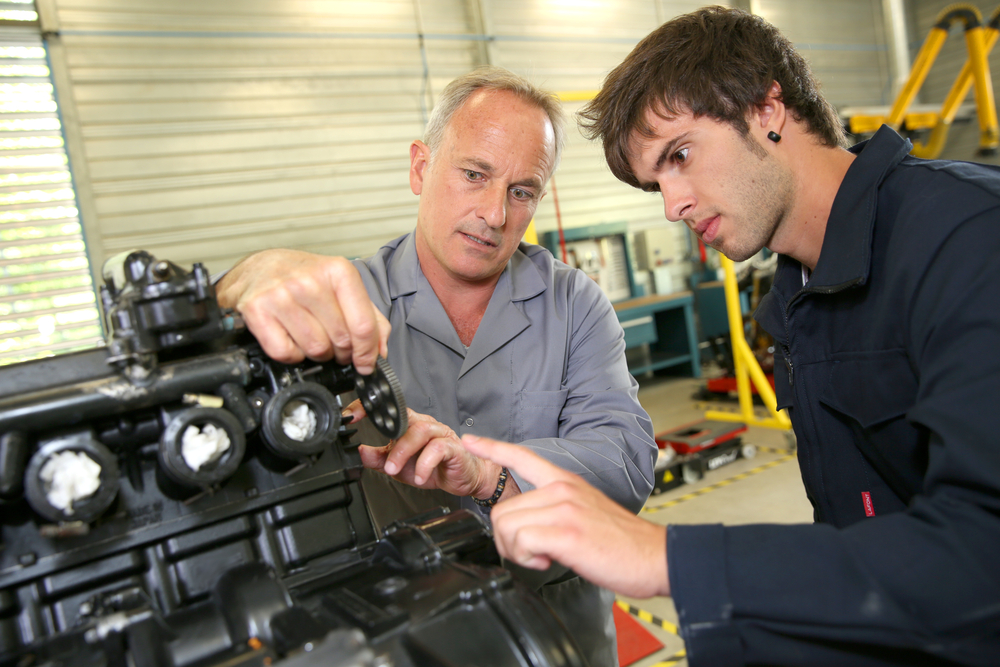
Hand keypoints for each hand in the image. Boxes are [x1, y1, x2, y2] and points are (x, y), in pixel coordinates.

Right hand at [216, 249, 389, 373]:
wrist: (258, 268)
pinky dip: (292, 355)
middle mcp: (309, 281)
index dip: (367, 352)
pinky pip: (286, 353)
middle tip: (336, 347)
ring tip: (313, 339)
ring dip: (318, 354)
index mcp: (338, 271)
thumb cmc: (303, 278)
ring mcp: (281, 295)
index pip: (363, 325)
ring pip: (315, 349)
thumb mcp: (341, 287)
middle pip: (341, 340)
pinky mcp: (257, 310)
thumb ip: (369, 317)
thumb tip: (380, 352)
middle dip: (342, 352)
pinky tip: (291, 339)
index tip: (366, 363)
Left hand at [351, 401, 517, 499]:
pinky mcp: (453, 447)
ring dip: (404, 453)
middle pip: (406, 421)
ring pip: (421, 432)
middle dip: (392, 444)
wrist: (464, 478)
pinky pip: (438, 448)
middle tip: (385, 465)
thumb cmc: (435, 468)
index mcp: (410, 426)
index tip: (352, 416)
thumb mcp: (400, 467)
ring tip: (396, 471)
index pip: (389, 411)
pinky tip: (419, 477)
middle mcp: (425, 425)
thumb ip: (380, 459)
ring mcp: (440, 434)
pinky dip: (425, 464)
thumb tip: (360, 452)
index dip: (370, 409)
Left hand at [462, 434, 668, 598]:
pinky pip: (521, 543)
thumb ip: (556, 510)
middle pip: (502, 511)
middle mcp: (561, 489)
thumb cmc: (623, 542)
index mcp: (565, 481)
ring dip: (518, 552)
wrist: (654, 556)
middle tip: (534, 552)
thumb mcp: (586, 512)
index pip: (522, 456)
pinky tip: (548, 561)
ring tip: (545, 556)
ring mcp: (563, 508)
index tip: (472, 440)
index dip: (492, 447)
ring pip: (507, 527)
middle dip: (508, 540)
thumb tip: (530, 527)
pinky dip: (528, 559)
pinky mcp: (566, 531)